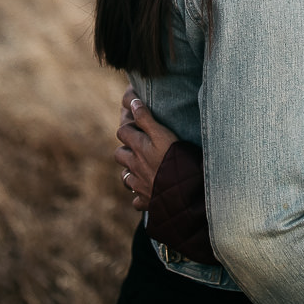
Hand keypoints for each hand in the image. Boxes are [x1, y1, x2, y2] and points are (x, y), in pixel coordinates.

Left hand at [114, 87, 177, 208]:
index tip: (134, 120)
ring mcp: (139, 185)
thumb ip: (146, 118)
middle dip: (125, 148)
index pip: (123, 131)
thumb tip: (133, 103)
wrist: (183, 191)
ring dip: (129, 172)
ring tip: (139, 168)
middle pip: (120, 154)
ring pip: (125, 177)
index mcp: (138, 148)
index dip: (127, 124)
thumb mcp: (163, 134)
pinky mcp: (146, 201)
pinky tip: (147, 191)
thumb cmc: (175, 158)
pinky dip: (139, 195)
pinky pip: (136, 200)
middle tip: (136, 145)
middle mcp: (135, 166)